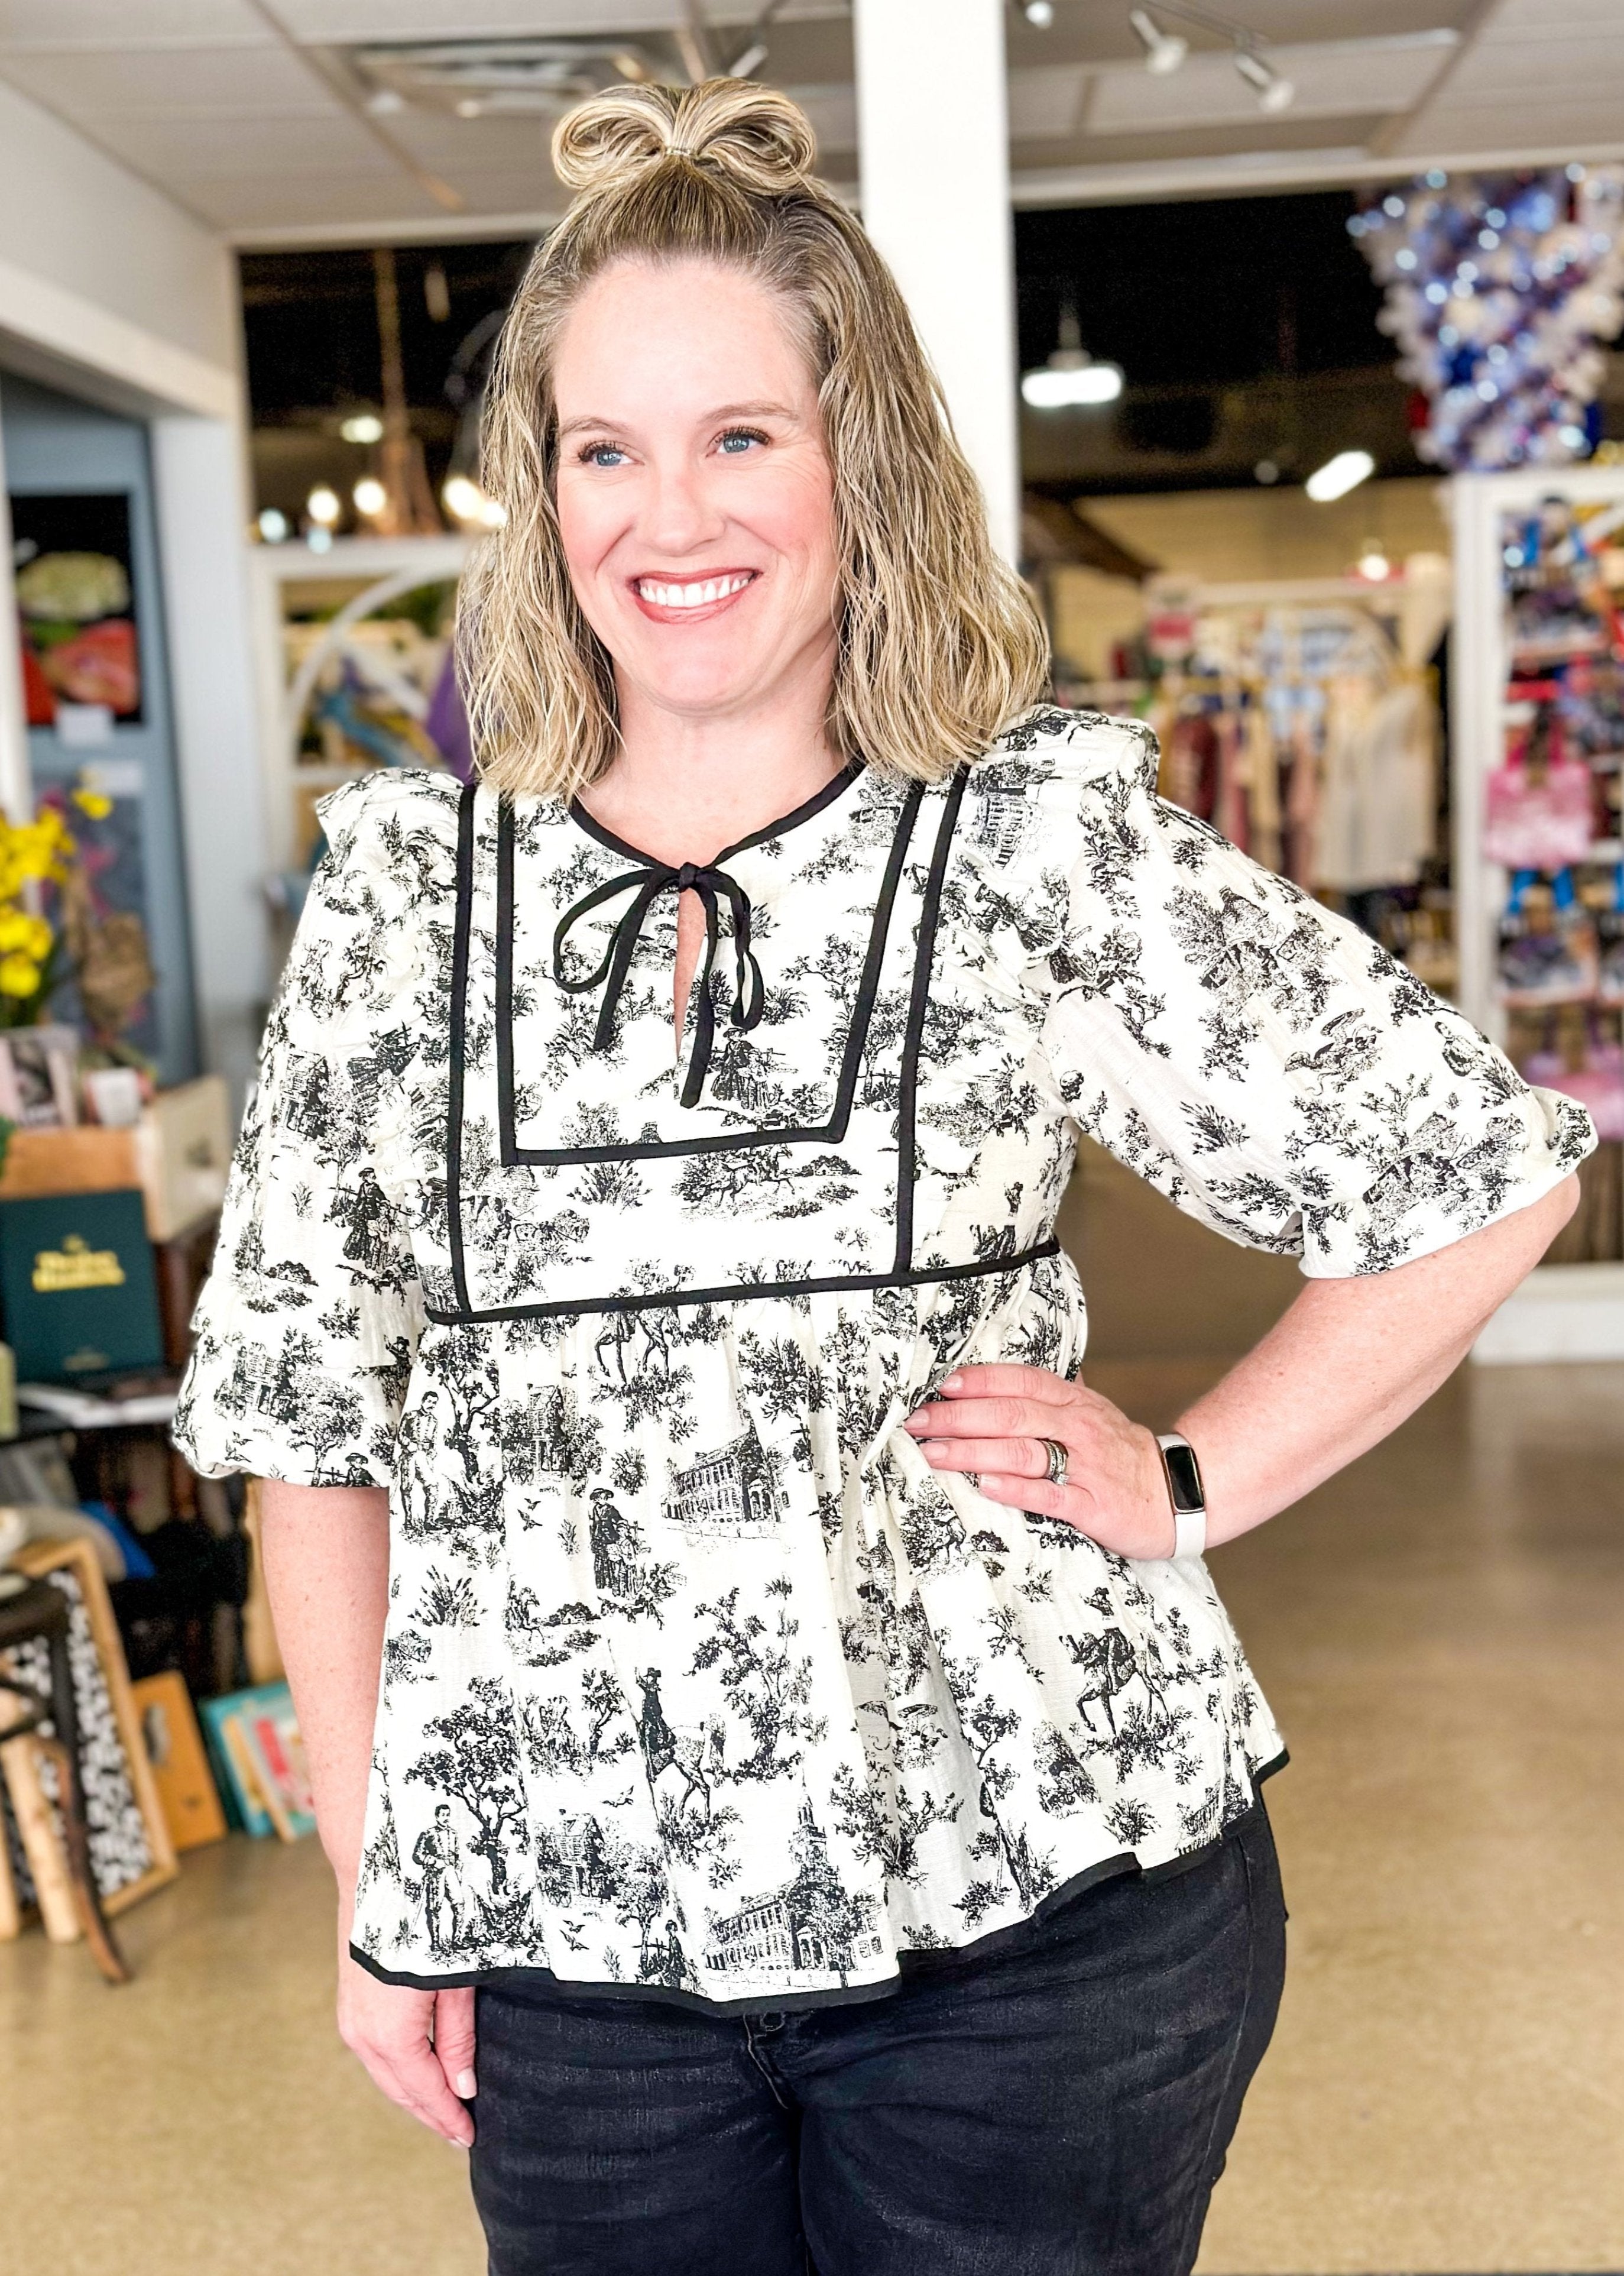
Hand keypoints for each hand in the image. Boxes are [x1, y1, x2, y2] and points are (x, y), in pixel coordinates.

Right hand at [336, 1935, 476, 2146]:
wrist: (379, 1873)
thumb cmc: (426, 1919)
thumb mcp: (457, 1979)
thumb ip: (457, 2036)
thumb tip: (463, 2086)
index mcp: (392, 2034)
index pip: (426, 2091)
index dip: (449, 2117)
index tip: (470, 2136)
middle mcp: (363, 2035)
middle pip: (402, 2090)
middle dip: (432, 2113)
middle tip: (460, 2131)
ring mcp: (350, 2020)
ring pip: (387, 2074)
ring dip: (414, 2092)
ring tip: (445, 2107)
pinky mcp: (349, 2004)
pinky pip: (376, 2053)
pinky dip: (399, 2069)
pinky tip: (420, 2070)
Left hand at [904, 1363, 1175, 1559]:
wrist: (1179, 1493)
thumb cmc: (1122, 1454)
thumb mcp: (1090, 1413)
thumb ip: (1051, 1395)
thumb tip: (1005, 1376)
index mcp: (1072, 1402)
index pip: (1020, 1381)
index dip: (980, 1380)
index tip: (941, 1385)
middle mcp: (1077, 1427)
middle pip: (1010, 1414)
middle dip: (958, 1417)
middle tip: (916, 1423)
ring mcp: (1085, 1466)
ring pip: (1021, 1451)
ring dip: (972, 1452)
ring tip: (932, 1454)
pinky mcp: (1094, 1506)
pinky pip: (1050, 1495)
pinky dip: (1015, 1489)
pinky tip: (984, 1486)